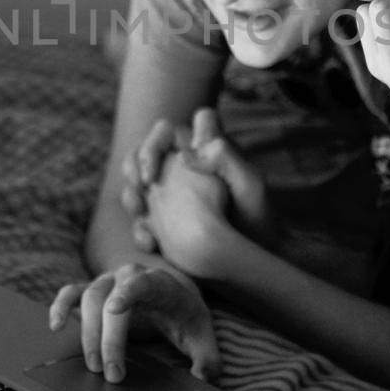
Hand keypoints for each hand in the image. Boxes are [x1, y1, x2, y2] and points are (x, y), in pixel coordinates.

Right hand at [47, 263, 220, 382]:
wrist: (176, 299)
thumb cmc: (187, 318)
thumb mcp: (203, 338)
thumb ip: (208, 360)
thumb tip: (201, 380)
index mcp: (162, 284)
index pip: (144, 282)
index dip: (128, 292)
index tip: (113, 309)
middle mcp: (132, 276)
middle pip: (111, 299)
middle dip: (109, 338)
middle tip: (112, 374)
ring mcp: (111, 282)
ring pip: (90, 298)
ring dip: (88, 333)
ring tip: (94, 366)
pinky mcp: (95, 291)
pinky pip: (72, 293)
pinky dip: (61, 306)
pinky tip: (55, 325)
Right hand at [121, 110, 269, 250]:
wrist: (255, 262)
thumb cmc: (259, 220)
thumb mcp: (251, 186)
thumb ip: (226, 158)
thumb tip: (185, 154)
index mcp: (206, 150)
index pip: (175, 128)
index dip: (160, 138)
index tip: (160, 165)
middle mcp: (186, 167)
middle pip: (147, 149)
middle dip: (135, 163)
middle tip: (141, 187)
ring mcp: (172, 194)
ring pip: (136, 180)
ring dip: (130, 194)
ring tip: (141, 212)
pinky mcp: (164, 221)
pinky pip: (140, 218)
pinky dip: (139, 229)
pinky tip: (151, 242)